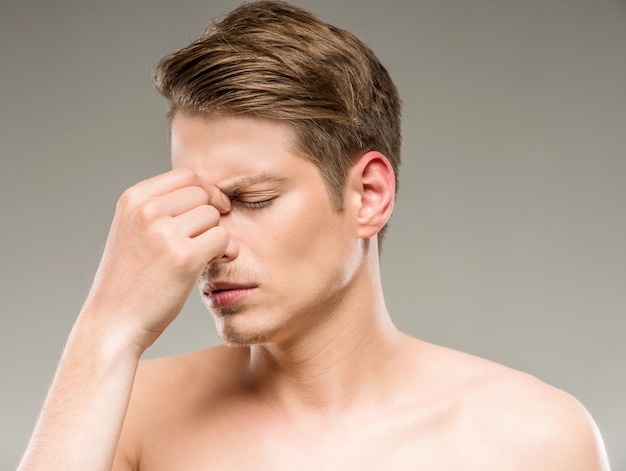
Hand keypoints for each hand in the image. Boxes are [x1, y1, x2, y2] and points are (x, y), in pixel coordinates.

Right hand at [82, 168, 229, 352]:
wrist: (113, 322)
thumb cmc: (129, 280)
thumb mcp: (133, 231)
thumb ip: (162, 208)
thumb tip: (213, 196)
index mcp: (133, 199)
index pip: (186, 175)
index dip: (207, 190)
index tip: (213, 207)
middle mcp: (146, 210)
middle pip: (203, 194)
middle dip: (211, 215)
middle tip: (205, 238)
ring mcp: (164, 233)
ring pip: (214, 217)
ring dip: (214, 236)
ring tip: (199, 255)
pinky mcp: (184, 258)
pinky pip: (222, 239)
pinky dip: (222, 252)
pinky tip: (208, 265)